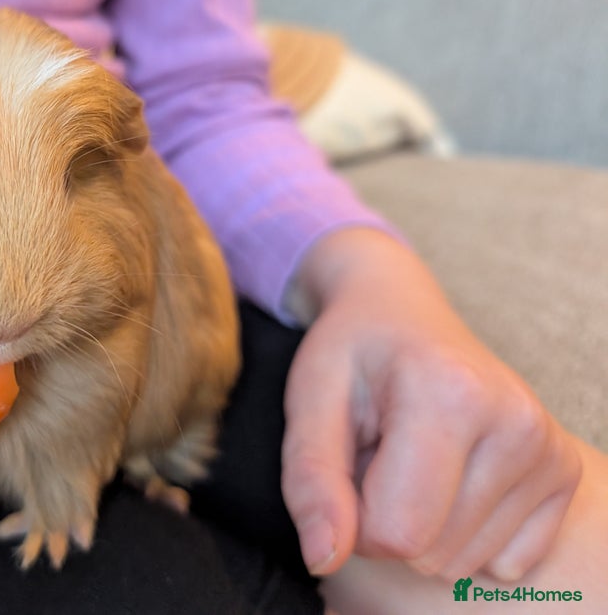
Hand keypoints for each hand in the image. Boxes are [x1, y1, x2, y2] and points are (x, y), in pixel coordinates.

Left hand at [280, 229, 580, 580]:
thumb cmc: (350, 355)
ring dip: (423, 522)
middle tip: (381, 450)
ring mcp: (550, 449)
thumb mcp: (308, 403)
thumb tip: (325, 557)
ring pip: (464, 563)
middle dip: (386, 517)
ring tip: (413, 453)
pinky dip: (465, 531)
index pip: (398, 533)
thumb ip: (311, 483)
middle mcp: (515, 422)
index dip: (352, 518)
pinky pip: (504, 562)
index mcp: (449, 395)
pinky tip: (452, 470)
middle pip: (432, 554)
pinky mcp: (566, 472)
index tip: (349, 463)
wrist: (400, 311)